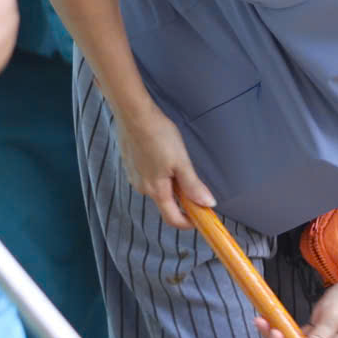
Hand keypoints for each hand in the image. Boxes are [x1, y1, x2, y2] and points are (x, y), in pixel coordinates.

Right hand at [117, 98, 214, 228]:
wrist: (133, 114)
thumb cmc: (158, 135)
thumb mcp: (181, 161)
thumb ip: (193, 185)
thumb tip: (207, 204)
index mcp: (156, 190)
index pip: (172, 219)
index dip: (188, 223)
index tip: (201, 218)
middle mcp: (142, 188)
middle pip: (166, 203)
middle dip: (182, 199)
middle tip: (195, 184)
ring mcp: (134, 177)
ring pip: (157, 188)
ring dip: (170, 184)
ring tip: (178, 162)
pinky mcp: (130, 165)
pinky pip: (148, 176)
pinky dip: (160, 173)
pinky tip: (163, 156)